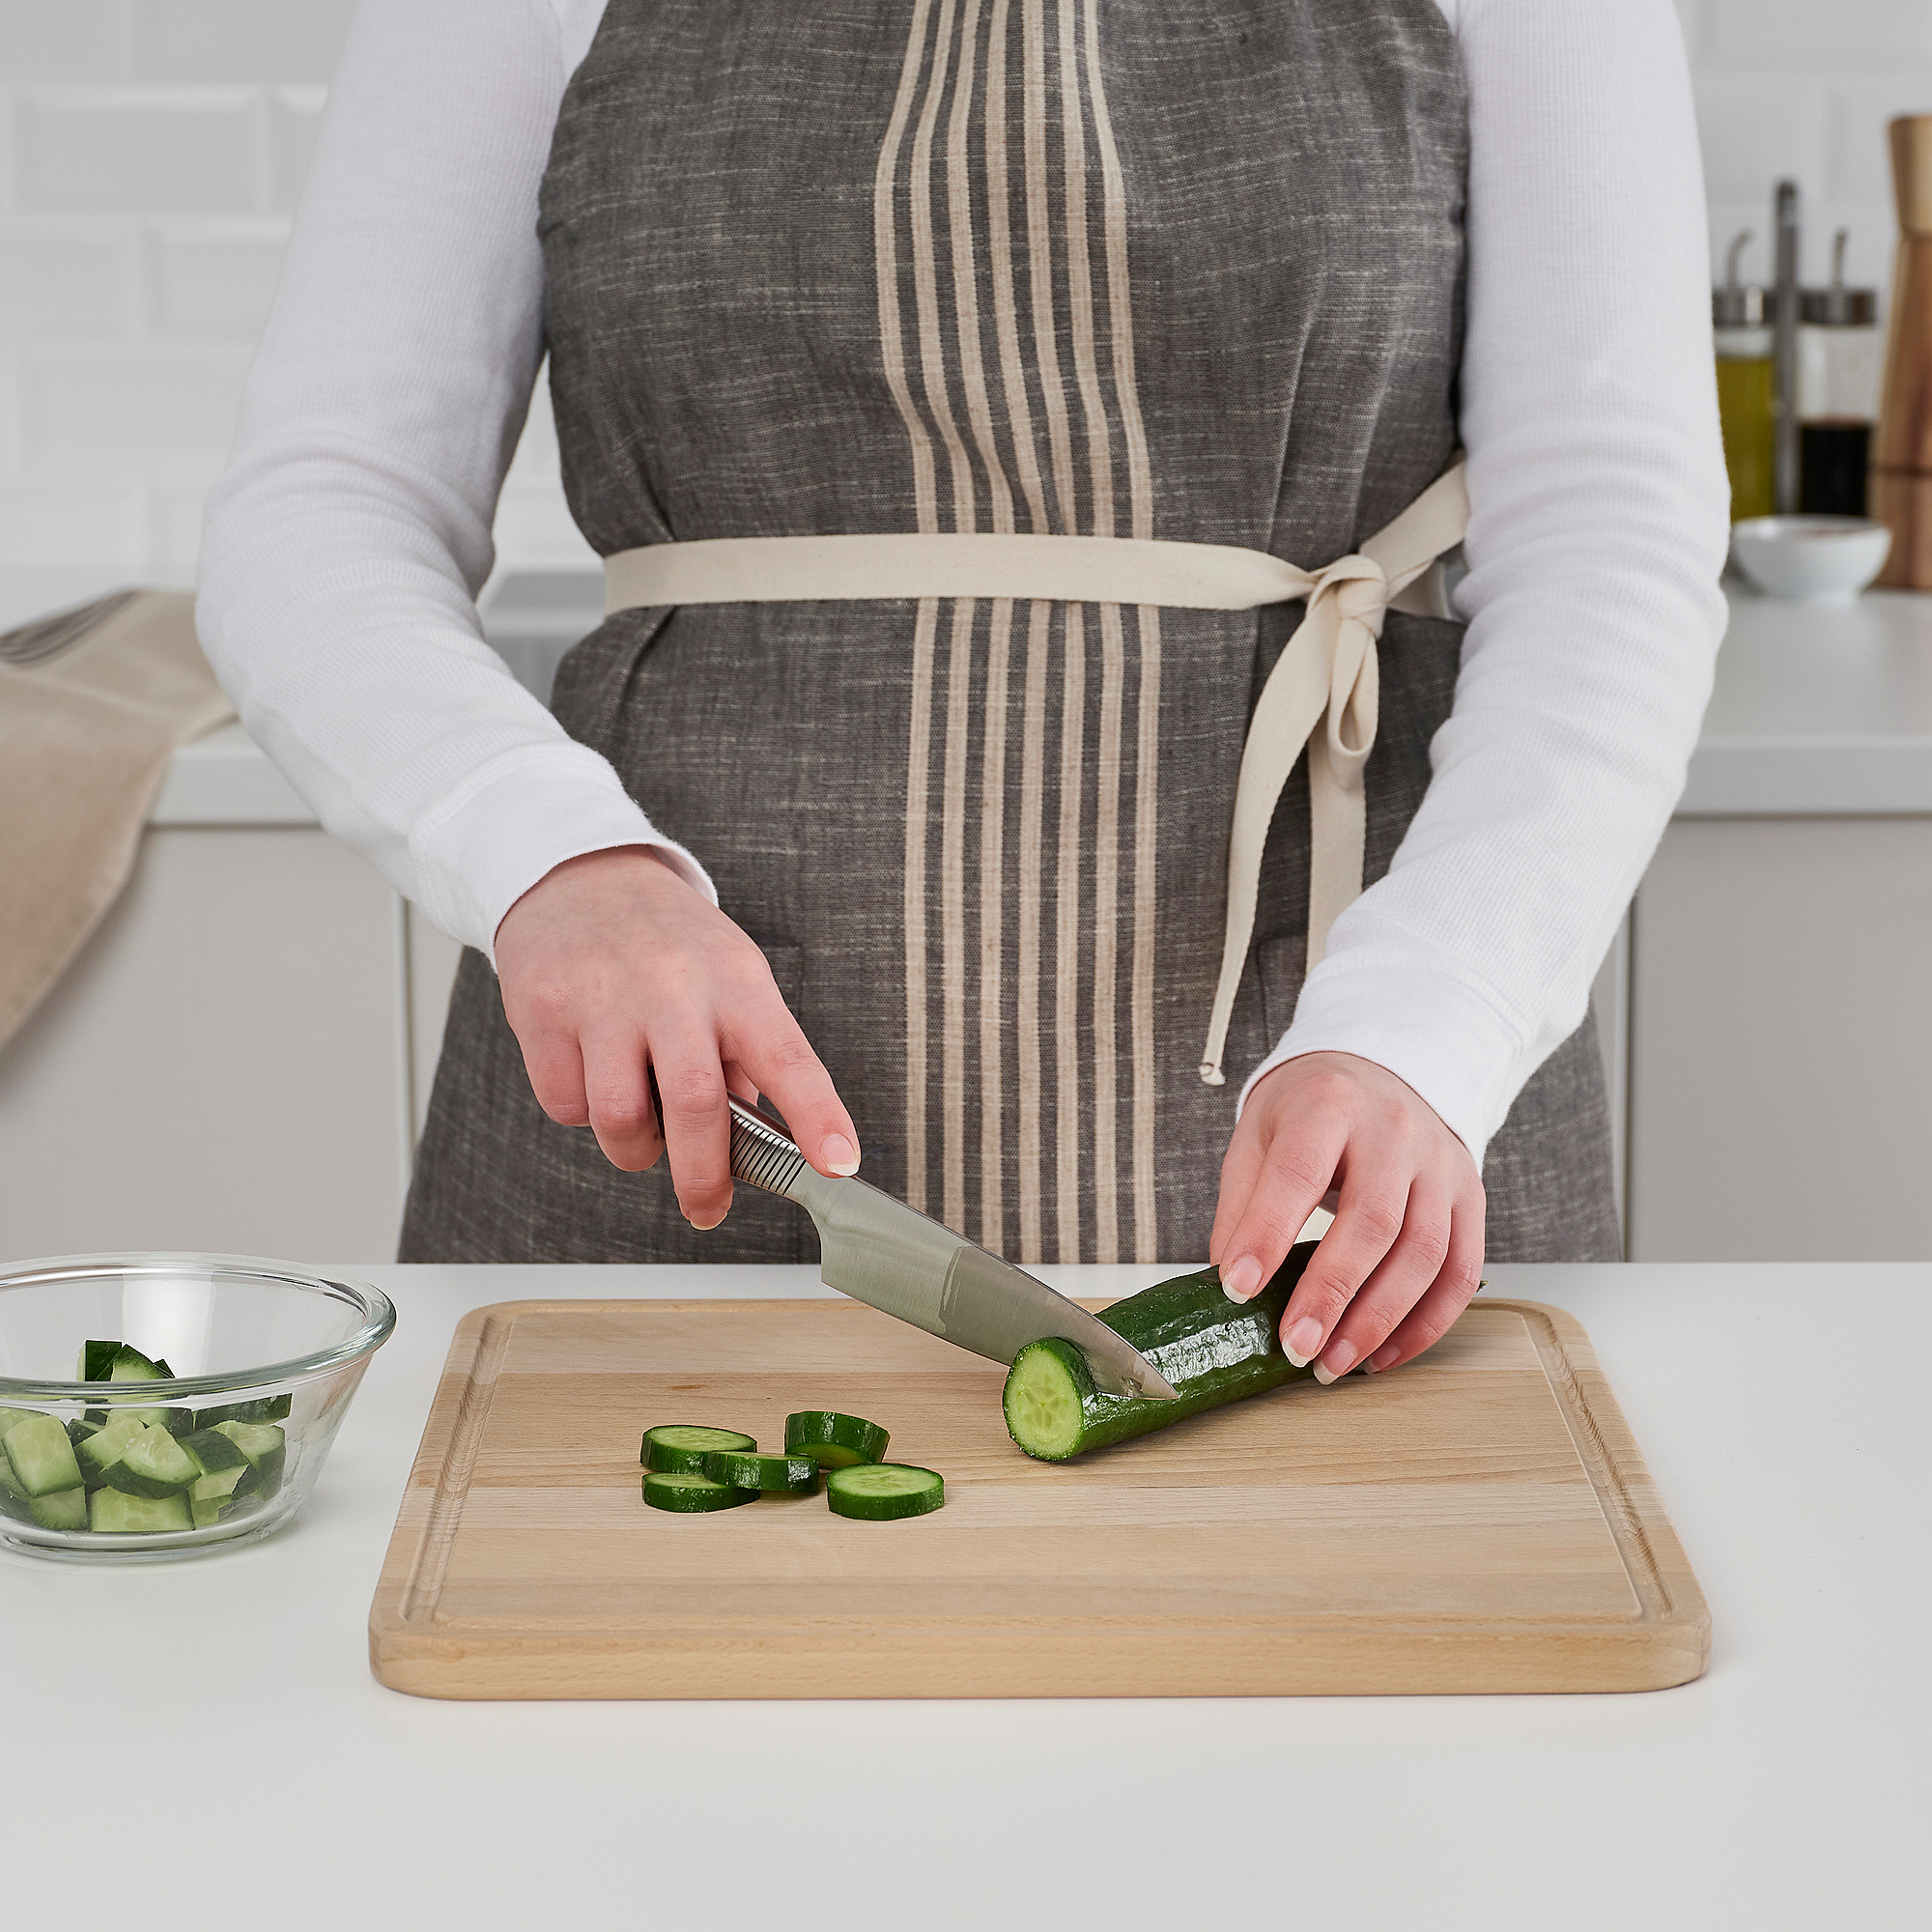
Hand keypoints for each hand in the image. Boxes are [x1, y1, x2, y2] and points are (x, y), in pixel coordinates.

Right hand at [493, 845, 858, 1227]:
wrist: (577, 876)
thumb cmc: (668, 942)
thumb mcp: (730, 978)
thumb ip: (747, 1058)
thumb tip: (756, 1146)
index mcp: (738, 981)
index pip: (790, 1057)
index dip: (818, 1116)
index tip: (838, 1165)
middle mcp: (674, 986)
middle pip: (697, 1104)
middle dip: (704, 1176)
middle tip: (708, 1207)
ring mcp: (604, 997)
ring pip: (622, 1119)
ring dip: (636, 1150)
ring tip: (642, 1127)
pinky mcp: (543, 1011)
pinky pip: (566, 1105)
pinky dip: (583, 1113)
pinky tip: (595, 1076)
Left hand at [1208, 1051, 1483, 1379]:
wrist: (1379, 1071)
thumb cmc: (1311, 1111)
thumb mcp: (1258, 1135)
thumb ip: (1242, 1205)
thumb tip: (1229, 1283)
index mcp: (1328, 1103)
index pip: (1298, 1172)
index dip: (1268, 1233)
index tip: (1237, 1288)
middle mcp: (1394, 1130)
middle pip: (1373, 1221)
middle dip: (1332, 1294)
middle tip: (1295, 1347)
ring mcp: (1440, 1164)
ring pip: (1425, 1253)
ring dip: (1380, 1321)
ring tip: (1334, 1363)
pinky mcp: (1470, 1196)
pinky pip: (1461, 1271)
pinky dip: (1426, 1324)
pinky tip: (1384, 1354)